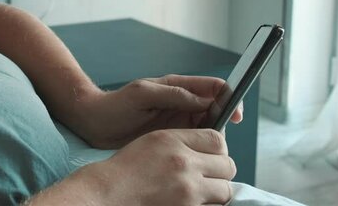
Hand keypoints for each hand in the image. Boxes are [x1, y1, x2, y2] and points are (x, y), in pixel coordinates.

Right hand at [26, 129, 236, 205]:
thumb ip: (182, 140)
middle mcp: (183, 162)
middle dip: (220, 170)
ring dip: (216, 190)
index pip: (217, 139)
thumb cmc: (127, 167)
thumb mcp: (153, 140)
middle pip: (227, 164)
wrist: (109, 192)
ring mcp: (187, 189)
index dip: (218, 148)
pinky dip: (207, 205)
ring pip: (225, 189)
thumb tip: (212, 146)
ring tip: (199, 190)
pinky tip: (191, 200)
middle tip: (207, 174)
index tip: (212, 154)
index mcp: (173, 140)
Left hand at [70, 74, 242, 148]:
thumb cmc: (115, 105)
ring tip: (208, 151)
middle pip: (216, 109)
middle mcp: (181, 102)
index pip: (214, 87)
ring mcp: (177, 120)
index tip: (235, 115)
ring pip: (208, 127)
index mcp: (177, 86)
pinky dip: (201, 148)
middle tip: (218, 139)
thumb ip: (173, 94)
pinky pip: (195, 141)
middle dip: (224, 122)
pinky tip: (198, 158)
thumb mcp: (142, 94)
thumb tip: (203, 99)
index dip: (229, 98)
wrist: (94, 123)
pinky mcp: (172, 137)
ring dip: (213, 138)